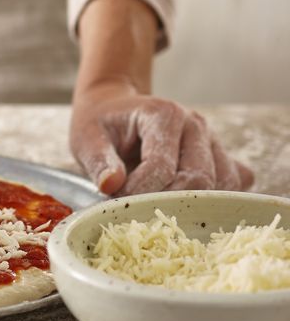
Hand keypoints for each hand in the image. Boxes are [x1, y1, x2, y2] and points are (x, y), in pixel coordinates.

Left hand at [71, 78, 254, 194]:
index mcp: (164, 114)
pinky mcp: (220, 157)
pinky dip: (217, 201)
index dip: (140, 192)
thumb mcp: (87, 138)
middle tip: (141, 212)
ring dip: (195, 206)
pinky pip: (233, 185)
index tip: (118, 201)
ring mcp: (212, 140)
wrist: (115, 108)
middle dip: (170, 203)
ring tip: (162, 210)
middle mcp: (195, 125)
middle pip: (199, 179)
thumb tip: (111, 185)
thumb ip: (98, 160)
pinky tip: (189, 207)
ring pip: (222, 185)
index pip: (162, 166)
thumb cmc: (101, 124)